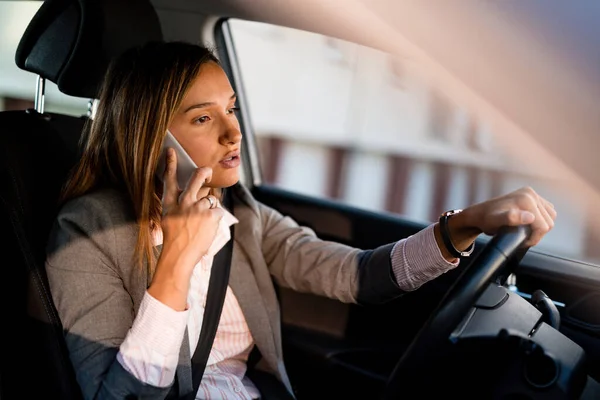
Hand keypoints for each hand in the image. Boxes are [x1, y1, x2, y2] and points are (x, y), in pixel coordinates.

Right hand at [149, 148, 222, 309]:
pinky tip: (208, 228)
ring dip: (210, 209)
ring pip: (211, 199)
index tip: (171, 150)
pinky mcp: (211, 215)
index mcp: (170, 203)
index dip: (170, 163)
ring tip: (202, 223)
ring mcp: (198, 207)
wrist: (179, 257)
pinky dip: (216, 219)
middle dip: (204, 172)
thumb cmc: (175, 240)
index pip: (169, 179)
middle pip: (197, 178)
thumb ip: (180, 207)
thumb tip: (195, 196)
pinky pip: (218, 211)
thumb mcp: (170, 220)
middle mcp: (184, 202)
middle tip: (207, 172)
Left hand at [449, 186, 556, 250]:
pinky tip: (528, 223)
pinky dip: (541, 219)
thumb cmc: (486, 220)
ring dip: (540, 226)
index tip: (523, 242)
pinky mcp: (532, 196)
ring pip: (550, 216)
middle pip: (548, 221)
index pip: (543, 226)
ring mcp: (532, 193)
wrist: (480, 213)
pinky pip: (547, 211)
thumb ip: (511, 218)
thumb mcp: (495, 222)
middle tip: (523, 238)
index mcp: (526, 199)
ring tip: (525, 231)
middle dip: (537, 233)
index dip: (534, 238)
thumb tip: (530, 217)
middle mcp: (530, 193)